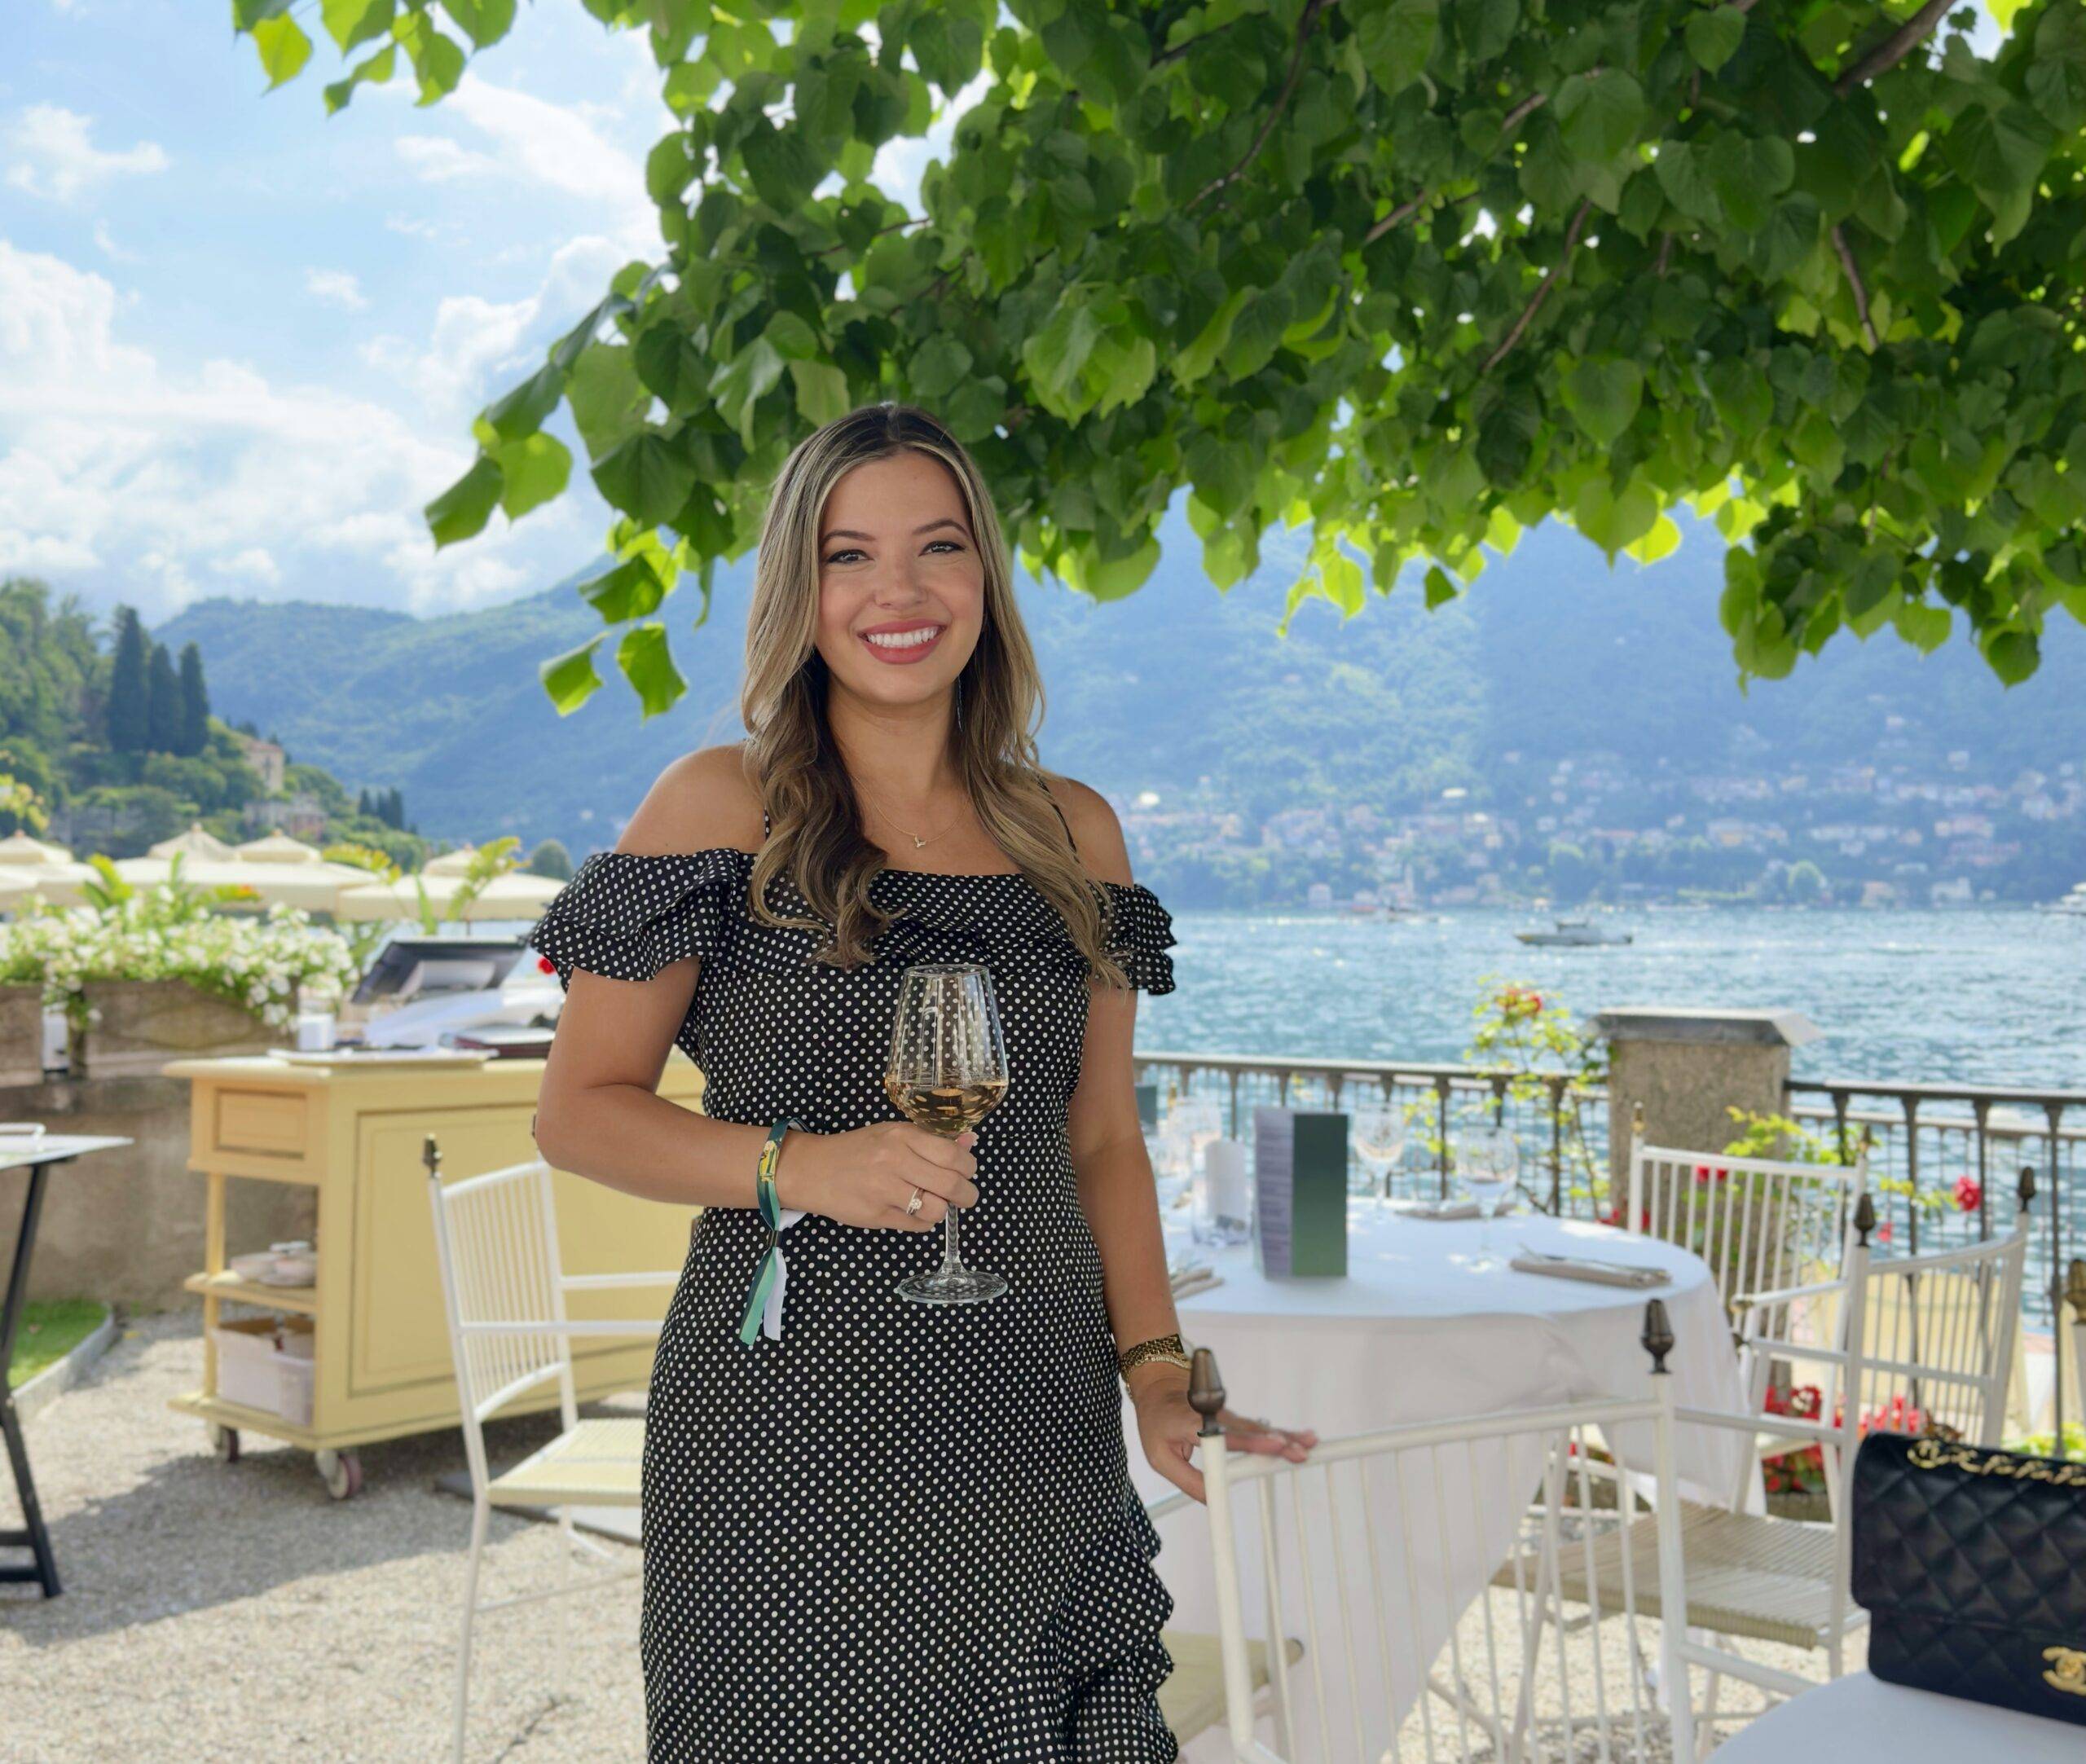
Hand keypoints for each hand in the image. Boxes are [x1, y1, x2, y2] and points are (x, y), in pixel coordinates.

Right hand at [776, 1122, 978, 1231]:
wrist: (813, 1169)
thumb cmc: (858, 1150)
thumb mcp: (893, 1135)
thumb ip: (931, 1141)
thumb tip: (970, 1143)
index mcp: (902, 1136)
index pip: (952, 1156)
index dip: (969, 1168)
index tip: (968, 1172)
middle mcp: (895, 1161)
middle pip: (951, 1184)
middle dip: (966, 1195)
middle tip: (965, 1196)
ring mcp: (884, 1190)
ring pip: (936, 1209)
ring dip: (943, 1210)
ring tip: (935, 1204)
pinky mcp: (876, 1215)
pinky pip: (917, 1225)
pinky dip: (924, 1222)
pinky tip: (916, 1213)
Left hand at [1129, 1365, 1317, 1503]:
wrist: (1160, 1386)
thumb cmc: (1157, 1423)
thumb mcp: (1158, 1457)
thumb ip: (1186, 1479)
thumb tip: (1213, 1500)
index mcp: (1193, 1424)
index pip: (1224, 1435)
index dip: (1249, 1441)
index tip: (1270, 1443)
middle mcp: (1216, 1417)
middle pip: (1249, 1431)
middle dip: (1275, 1441)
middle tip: (1298, 1452)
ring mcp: (1228, 1416)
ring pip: (1260, 1428)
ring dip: (1285, 1437)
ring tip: (1309, 1443)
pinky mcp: (1236, 1420)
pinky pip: (1261, 1428)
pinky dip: (1283, 1434)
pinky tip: (1305, 1436)